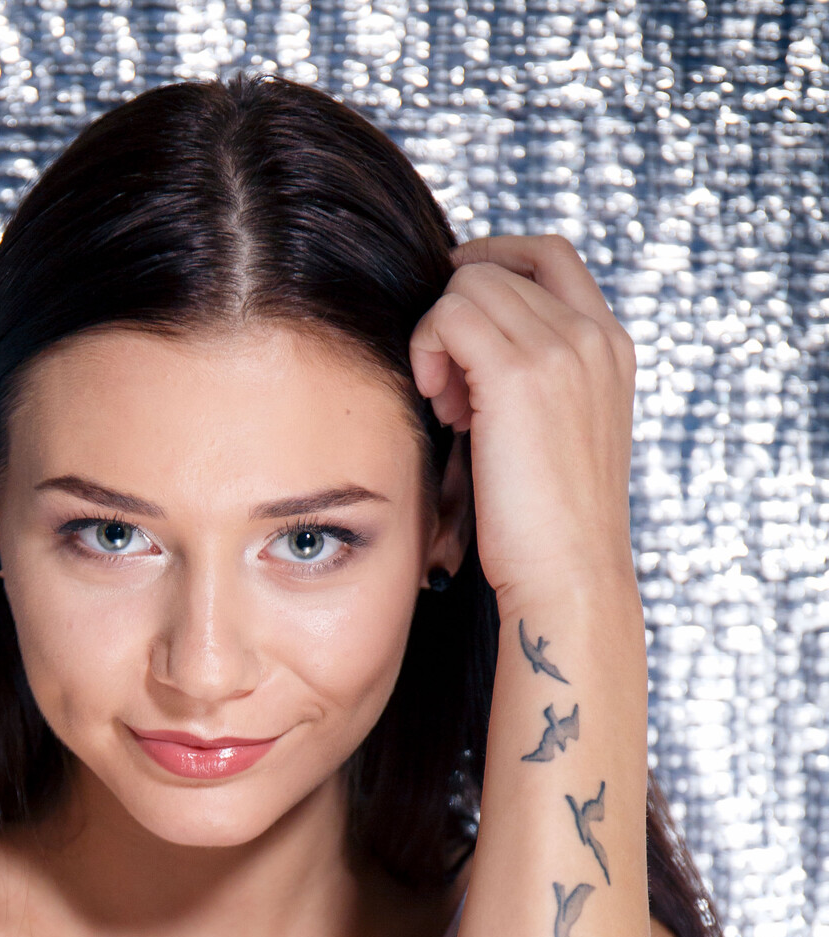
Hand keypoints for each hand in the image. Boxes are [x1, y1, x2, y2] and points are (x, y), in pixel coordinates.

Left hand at [409, 234, 638, 607]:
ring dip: (439, 337)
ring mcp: (562, 349)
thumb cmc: (549, 526)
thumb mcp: (556, 434)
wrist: (570, 577)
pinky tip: (440, 405)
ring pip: (468, 285)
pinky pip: (450, 314)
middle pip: (496, 269)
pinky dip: (428, 348)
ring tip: (450, 408)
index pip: (546, 255)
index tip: (455, 321)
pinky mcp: (520, 373)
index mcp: (611, 346)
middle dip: (457, 320)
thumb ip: (532, 378)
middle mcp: (594, 336)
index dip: (489, 267)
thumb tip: (464, 348)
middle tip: (452, 395)